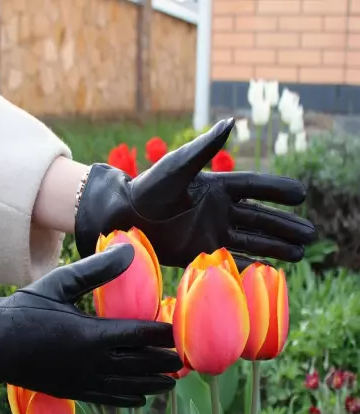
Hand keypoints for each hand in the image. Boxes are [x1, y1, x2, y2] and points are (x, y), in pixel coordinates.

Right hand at [0, 244, 179, 406]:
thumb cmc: (23, 310)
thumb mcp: (59, 284)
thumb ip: (96, 270)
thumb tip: (129, 251)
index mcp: (92, 333)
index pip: (139, 334)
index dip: (162, 333)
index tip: (179, 331)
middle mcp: (93, 361)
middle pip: (140, 363)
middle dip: (164, 362)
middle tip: (186, 361)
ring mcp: (83, 380)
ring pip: (128, 385)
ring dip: (152, 384)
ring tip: (172, 384)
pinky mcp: (73, 391)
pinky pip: (108, 398)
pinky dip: (128, 399)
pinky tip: (139, 400)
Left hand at [75, 118, 315, 270]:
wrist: (125, 217)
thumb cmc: (148, 188)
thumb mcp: (177, 167)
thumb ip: (204, 149)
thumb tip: (232, 121)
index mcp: (216, 187)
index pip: (254, 188)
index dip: (277, 191)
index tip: (301, 194)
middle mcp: (218, 210)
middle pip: (260, 218)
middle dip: (285, 226)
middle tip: (310, 235)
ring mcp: (210, 233)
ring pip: (251, 240)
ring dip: (275, 246)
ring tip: (300, 253)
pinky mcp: (200, 253)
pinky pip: (230, 259)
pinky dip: (249, 264)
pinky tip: (269, 270)